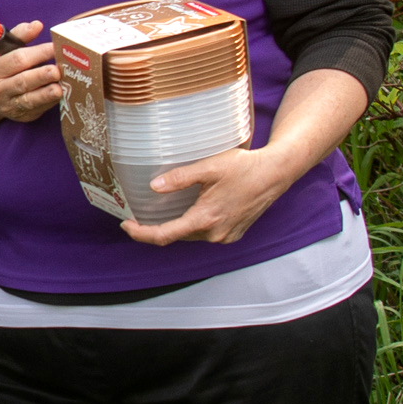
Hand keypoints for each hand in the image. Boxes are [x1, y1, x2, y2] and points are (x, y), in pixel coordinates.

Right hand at [0, 25, 61, 121]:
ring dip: (46, 94)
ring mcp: (9, 105)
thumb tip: (36, 25)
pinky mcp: (21, 116)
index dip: (37, 53)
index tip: (54, 47)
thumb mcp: (2, 50)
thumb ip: (20, 35)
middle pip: (22, 81)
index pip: (17, 60)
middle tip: (57, 70)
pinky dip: (50, 103)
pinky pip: (37, 110)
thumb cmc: (0, 67)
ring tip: (60, 88)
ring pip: (29, 100)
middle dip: (41, 75)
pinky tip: (62, 95)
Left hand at [120, 141, 302, 245]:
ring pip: (192, 235)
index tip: (126, 225)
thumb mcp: (209, 167)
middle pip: (177, 236)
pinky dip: (194, 225)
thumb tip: (154, 186)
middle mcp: (215, 234)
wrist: (276, 173)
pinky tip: (191, 211)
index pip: (165, 236)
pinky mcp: (234, 233)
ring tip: (163, 211)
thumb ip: (180, 177)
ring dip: (177, 226)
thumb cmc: (245, 168)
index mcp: (206, 220)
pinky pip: (207, 233)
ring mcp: (226, 236)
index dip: (141, 233)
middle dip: (157, 228)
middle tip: (139, 215)